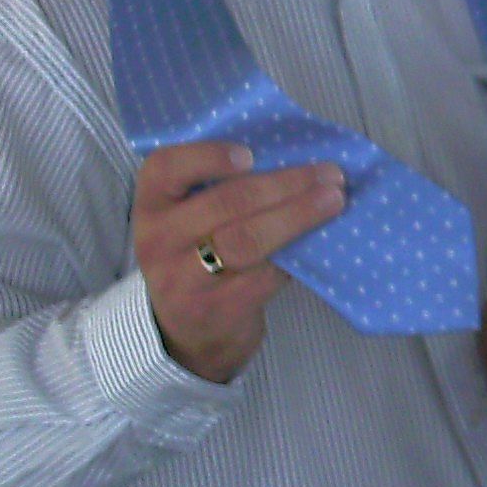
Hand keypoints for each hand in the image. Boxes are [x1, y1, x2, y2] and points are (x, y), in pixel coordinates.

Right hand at [134, 142, 344, 382]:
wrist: (187, 333)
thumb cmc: (197, 257)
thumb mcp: (188, 221)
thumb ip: (218, 188)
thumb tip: (293, 157)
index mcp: (152, 206)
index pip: (165, 168)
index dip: (207, 156)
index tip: (251, 153)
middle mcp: (159, 241)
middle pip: (225, 203)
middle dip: (284, 184)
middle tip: (328, 174)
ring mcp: (185, 279)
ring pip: (247, 240)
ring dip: (298, 216)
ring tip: (334, 200)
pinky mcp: (218, 309)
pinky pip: (265, 274)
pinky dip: (297, 253)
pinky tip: (322, 239)